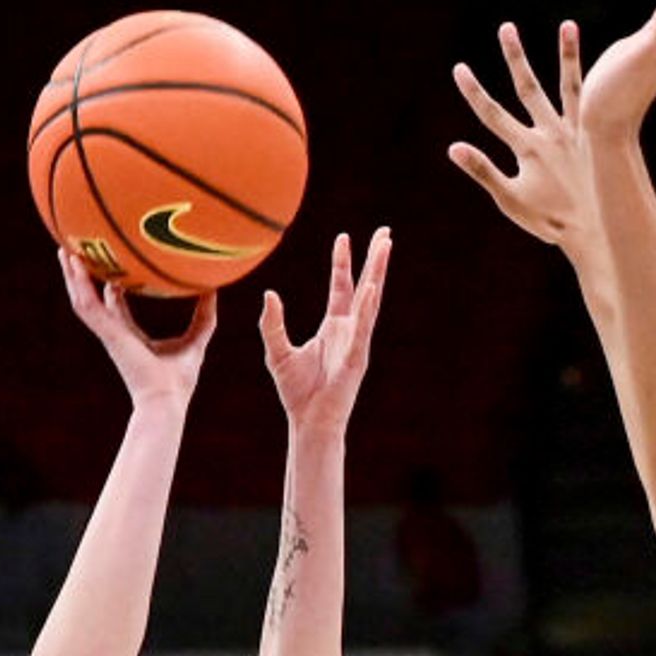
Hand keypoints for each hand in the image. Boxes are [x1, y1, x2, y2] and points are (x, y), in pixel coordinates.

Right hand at [63, 253, 215, 407]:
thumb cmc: (179, 381)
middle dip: (83, 277)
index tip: (110, 265)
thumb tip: (213, 289)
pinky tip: (74, 263)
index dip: (111, 286)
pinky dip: (80, 284)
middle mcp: (115, 332)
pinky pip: (88, 305)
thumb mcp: (195, 341)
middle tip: (74, 251)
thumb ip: (204, 316)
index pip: (115, 307)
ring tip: (64, 249)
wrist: (166, 400)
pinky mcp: (107, 333)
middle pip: (93, 299)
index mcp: (130, 335)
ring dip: (72, 275)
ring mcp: (109, 333)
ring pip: (83, 299)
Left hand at [261, 227, 390, 440]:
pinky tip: (371, 288)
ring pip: (369, 300)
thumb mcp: (276, 351)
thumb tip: (269, 294)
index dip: (342, 262)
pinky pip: (363, 329)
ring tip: (386, 247)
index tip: (344, 237)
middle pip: (364, 286)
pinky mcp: (356, 358)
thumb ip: (272, 323)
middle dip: (374, 259)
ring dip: (378, 273)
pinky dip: (367, 308)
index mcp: (333, 327)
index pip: (340, 286)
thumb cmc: (296, 392)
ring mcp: (356, 342)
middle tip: (385, 233)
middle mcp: (349, 330)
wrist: (309, 422)